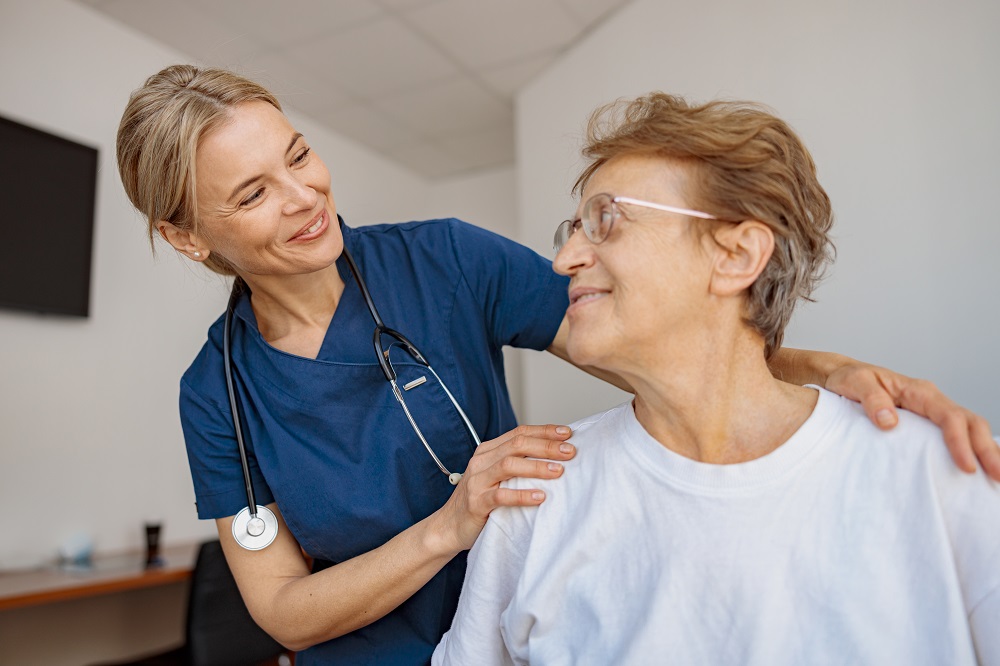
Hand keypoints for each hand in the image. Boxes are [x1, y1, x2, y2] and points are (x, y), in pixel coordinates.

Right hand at [434, 424, 574, 552]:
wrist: (448, 527)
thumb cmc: (480, 501)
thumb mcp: (496, 477)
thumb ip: (516, 464)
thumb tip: (554, 456)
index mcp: (488, 451)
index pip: (519, 433)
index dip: (544, 431)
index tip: (567, 433)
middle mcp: (481, 461)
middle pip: (517, 445)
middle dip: (546, 446)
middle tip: (570, 451)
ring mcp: (477, 481)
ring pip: (508, 465)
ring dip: (537, 466)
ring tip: (559, 471)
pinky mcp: (476, 503)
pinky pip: (500, 496)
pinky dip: (522, 495)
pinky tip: (540, 497)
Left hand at [826, 361, 999, 480]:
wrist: (841, 376)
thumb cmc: (849, 378)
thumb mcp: (854, 383)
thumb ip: (871, 399)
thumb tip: (889, 422)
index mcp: (918, 391)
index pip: (949, 416)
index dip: (959, 441)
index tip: (966, 466)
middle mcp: (931, 400)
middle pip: (971, 423)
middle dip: (987, 449)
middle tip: (998, 478)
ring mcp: (931, 413)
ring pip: (970, 429)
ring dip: (985, 451)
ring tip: (996, 479)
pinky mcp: (926, 425)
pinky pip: (956, 436)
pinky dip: (971, 450)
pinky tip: (977, 470)